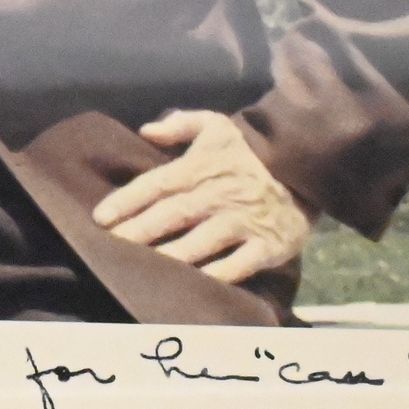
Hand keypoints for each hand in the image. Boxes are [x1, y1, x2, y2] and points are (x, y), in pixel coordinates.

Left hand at [89, 108, 311, 284]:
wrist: (308, 167)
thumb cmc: (250, 151)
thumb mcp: (217, 125)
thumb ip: (181, 124)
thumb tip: (145, 129)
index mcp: (202, 167)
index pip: (157, 183)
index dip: (127, 200)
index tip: (100, 218)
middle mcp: (220, 195)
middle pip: (172, 215)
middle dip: (138, 231)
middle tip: (111, 246)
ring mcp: (244, 222)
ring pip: (200, 243)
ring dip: (170, 256)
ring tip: (141, 269)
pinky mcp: (267, 246)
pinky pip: (238, 265)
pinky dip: (215, 276)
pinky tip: (192, 285)